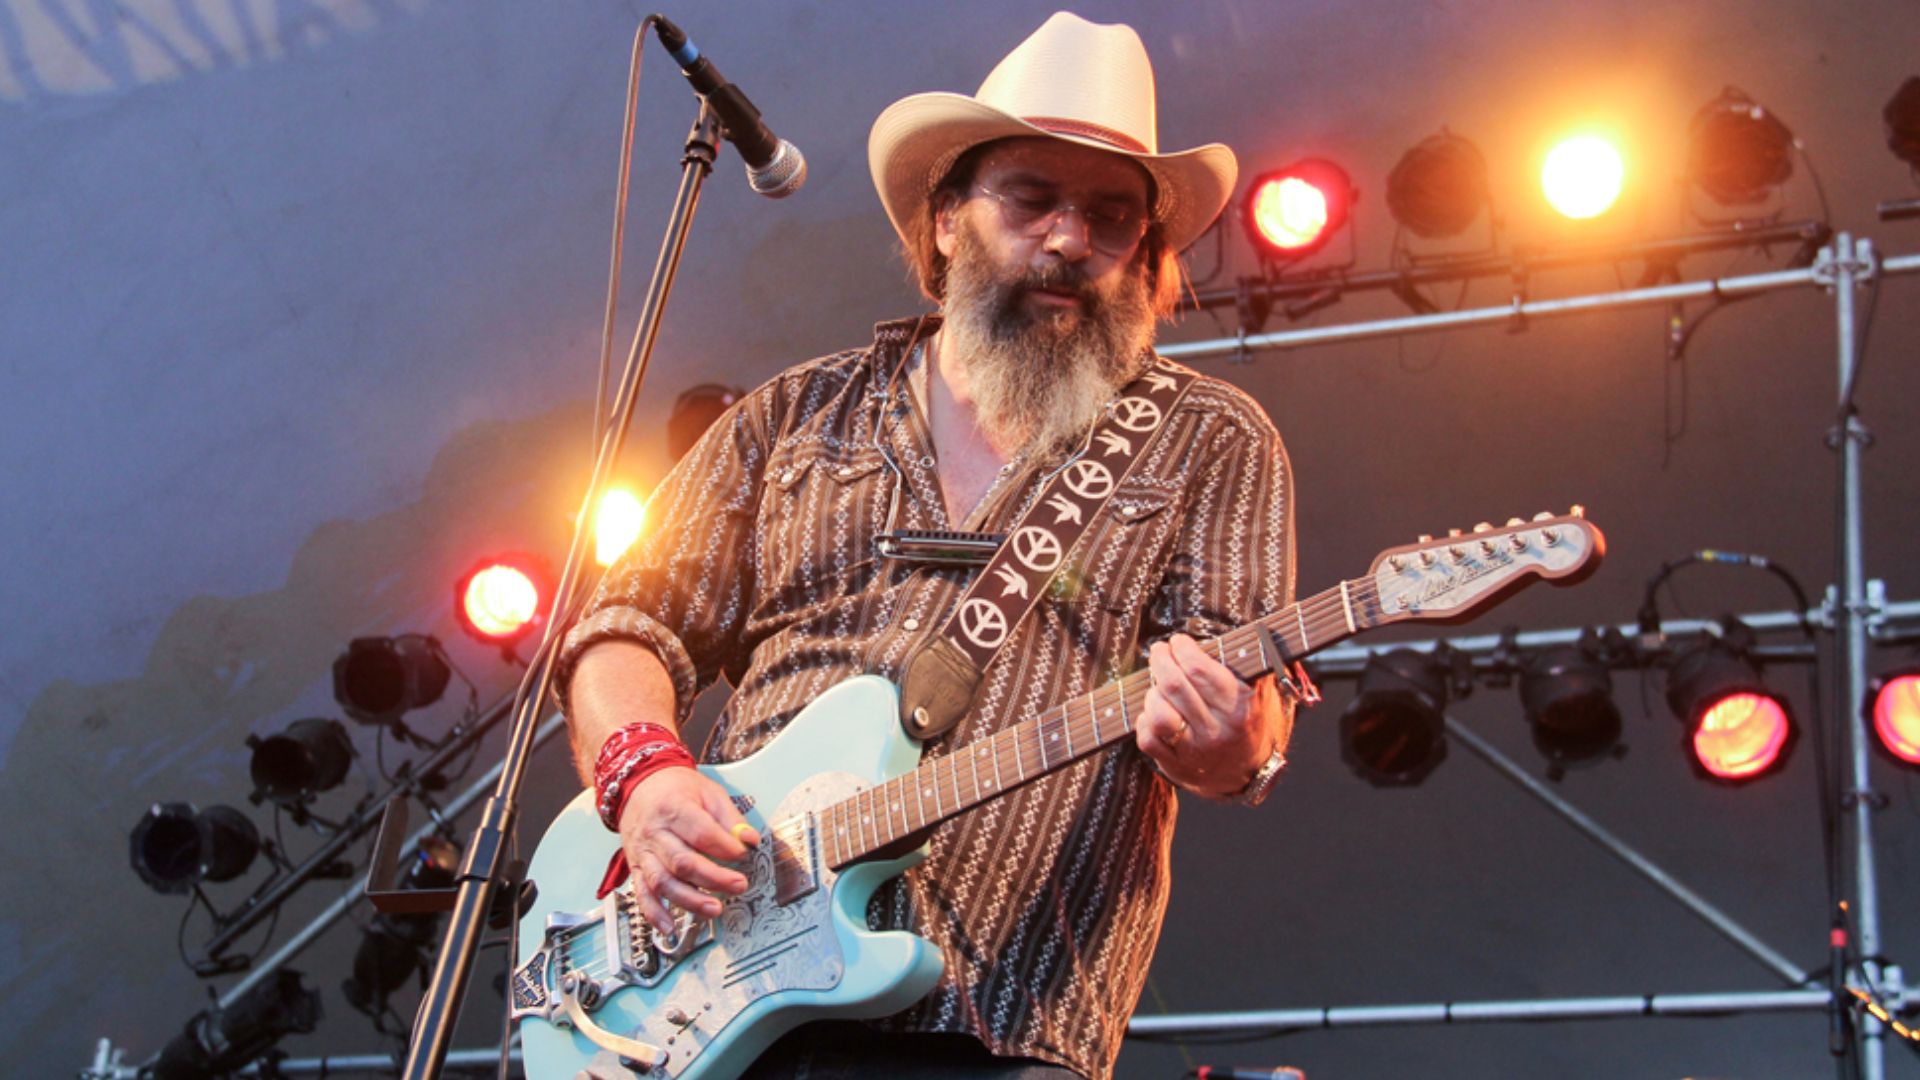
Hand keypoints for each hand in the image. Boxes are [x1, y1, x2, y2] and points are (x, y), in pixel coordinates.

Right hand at [616, 767, 760, 934]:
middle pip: (683, 862)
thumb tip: (750, 840)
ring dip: (689, 900)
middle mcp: (655, 833)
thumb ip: (730, 819)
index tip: (744, 854)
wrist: (639, 786)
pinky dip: (655, 913)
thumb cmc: (675, 789)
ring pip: (662, 882)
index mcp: (674, 809)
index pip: (702, 833)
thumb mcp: (708, 792)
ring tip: (714, 909)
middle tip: (739, 885)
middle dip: (713, 878)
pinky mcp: (637, 867)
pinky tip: (670, 927)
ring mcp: (643, 852)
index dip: (726, 847)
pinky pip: (642, 894)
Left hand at [1135, 633, 1286, 797]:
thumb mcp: (1259, 693)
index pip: (1198, 669)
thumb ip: (1251, 664)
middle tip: (1159, 651)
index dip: (1182, 649)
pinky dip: (1145, 720)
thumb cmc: (1248, 720)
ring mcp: (1194, 751)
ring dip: (1152, 692)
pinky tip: (1154, 711)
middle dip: (1160, 660)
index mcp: (1238, 708)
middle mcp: (1216, 731)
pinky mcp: (1175, 766)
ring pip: (1158, 714)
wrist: (1248, 772)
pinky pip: (1147, 739)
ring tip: (1158, 685)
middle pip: (1173, 685)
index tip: (1178, 642)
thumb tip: (1248, 633)